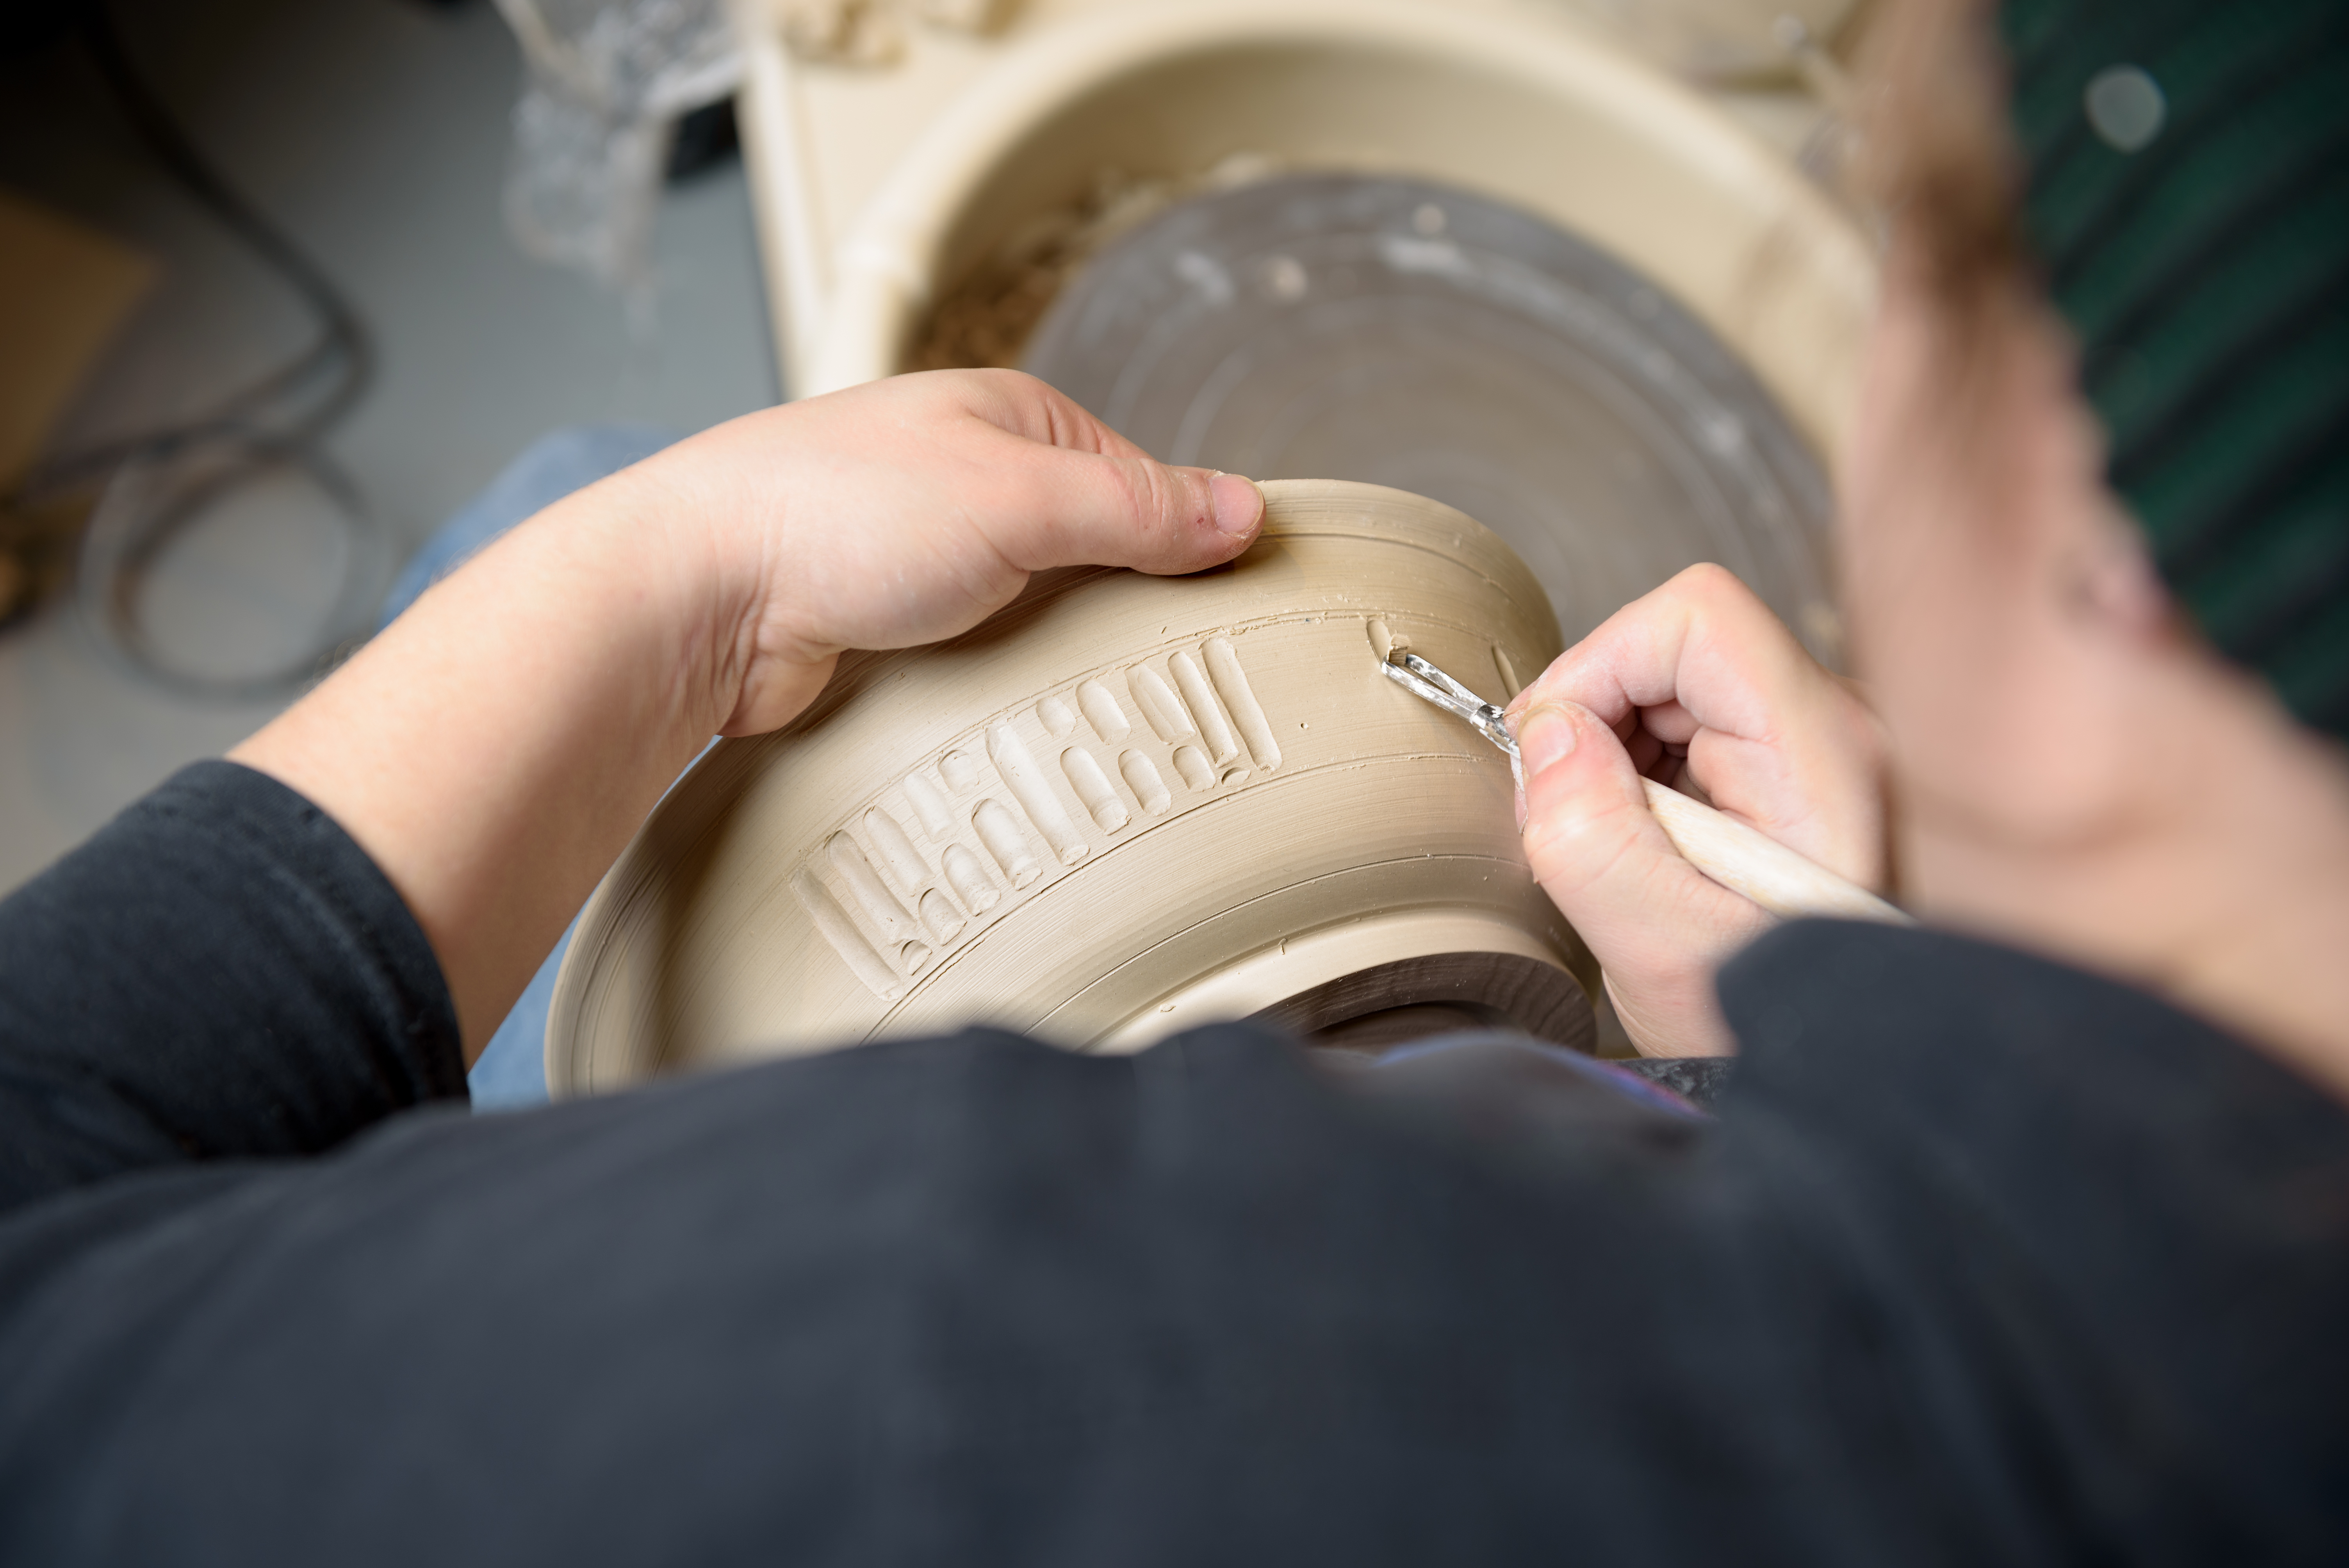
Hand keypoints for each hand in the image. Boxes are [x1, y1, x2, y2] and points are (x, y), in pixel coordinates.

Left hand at [642, 370, 1264, 735]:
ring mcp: (921, 557)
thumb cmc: (834, 516)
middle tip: (1162, 669)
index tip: (1224, 603)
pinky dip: (997, 689)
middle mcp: (963, 478)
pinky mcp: (885, 632)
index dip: (1183, 542)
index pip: (1137, 480)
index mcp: (1005, 418)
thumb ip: (1134, 508)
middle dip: (1120, 609)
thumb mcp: (1019, 497)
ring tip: (1091, 702)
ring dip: (1056, 657)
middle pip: (1089, 553)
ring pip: (1033, 617)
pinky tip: (1013, 717)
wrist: (695, 596)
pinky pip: (975, 665)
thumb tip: (1243, 508)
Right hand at [1504, 565, 1886, 1055]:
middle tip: (1568, 816)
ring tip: (1613, 845)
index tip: (1551, 750)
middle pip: (1677, 643)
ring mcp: (1820, 748)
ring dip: (1613, 751)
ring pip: (1677, 684)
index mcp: (1822, 756)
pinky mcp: (1795, 773)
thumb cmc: (1775, 1027)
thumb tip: (1545, 737)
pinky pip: (1694, 729)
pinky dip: (1641, 776)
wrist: (1847, 1077)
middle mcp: (1836, 731)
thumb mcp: (1663, 952)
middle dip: (1594, 716)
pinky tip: (1644, 846)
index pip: (1694, 617)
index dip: (1598, 664)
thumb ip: (1592, 840)